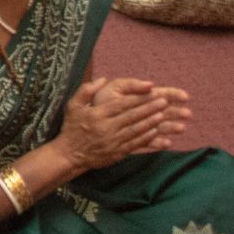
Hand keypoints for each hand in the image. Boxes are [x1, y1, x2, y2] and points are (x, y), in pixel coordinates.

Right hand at [55, 77, 188, 173]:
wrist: (70, 154)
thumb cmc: (72, 127)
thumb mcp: (73, 105)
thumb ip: (86, 90)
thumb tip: (102, 79)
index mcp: (97, 114)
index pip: (121, 104)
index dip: (137, 98)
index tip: (151, 92)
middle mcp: (106, 127)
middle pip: (131, 116)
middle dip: (149, 108)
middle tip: (163, 101)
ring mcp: (113, 141)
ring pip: (135, 130)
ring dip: (150, 122)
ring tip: (163, 115)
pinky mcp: (117, 152)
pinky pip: (135, 144)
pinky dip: (146, 138)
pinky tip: (156, 132)